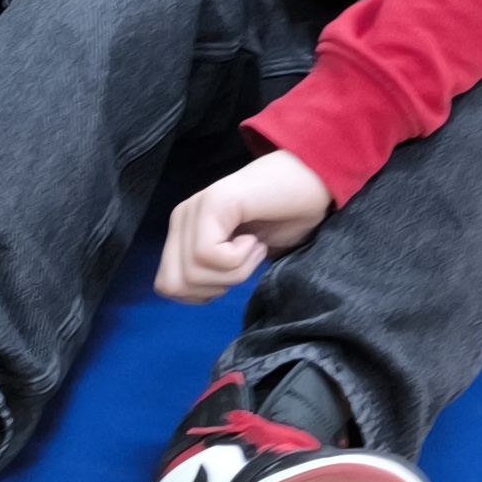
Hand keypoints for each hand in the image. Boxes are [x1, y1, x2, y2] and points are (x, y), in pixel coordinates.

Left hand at [159, 150, 333, 303]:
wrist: (314, 183)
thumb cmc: (285, 221)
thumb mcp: (239, 261)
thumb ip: (210, 276)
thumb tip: (194, 297)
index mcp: (183, 232)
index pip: (167, 286)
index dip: (202, 295)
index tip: (233, 272)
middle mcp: (181, 218)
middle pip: (173, 285)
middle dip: (214, 288)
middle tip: (244, 262)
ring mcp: (194, 208)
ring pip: (192, 274)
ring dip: (235, 271)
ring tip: (255, 246)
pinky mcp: (212, 203)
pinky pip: (209, 255)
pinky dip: (239, 258)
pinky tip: (255, 239)